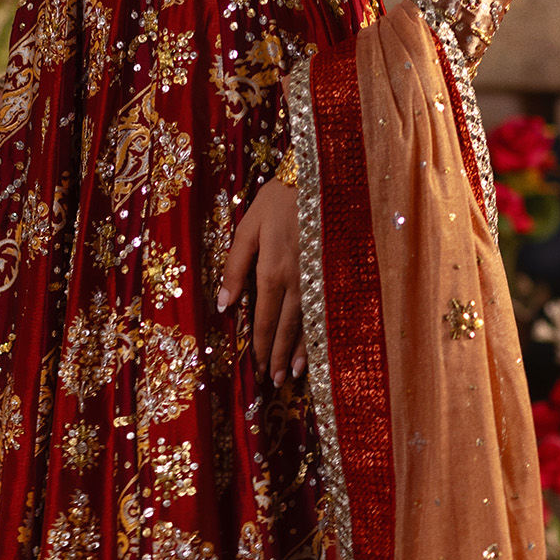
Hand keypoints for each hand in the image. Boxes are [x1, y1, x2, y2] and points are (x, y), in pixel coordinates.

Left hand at [217, 177, 306, 386]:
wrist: (323, 178)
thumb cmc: (280, 199)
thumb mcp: (249, 226)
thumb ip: (235, 265)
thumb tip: (224, 303)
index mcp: (272, 271)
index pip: (265, 318)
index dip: (262, 345)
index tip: (258, 367)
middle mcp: (297, 281)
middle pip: (286, 328)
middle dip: (279, 356)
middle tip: (274, 381)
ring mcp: (319, 279)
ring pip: (308, 324)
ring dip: (300, 352)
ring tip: (292, 375)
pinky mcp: (335, 274)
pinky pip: (326, 310)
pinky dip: (321, 334)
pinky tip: (321, 350)